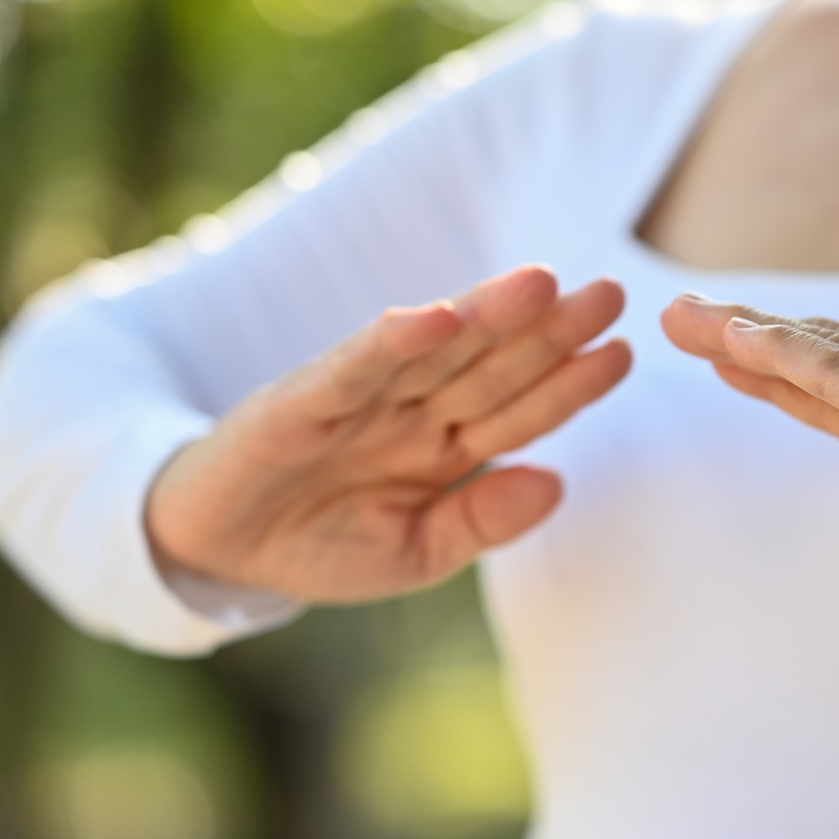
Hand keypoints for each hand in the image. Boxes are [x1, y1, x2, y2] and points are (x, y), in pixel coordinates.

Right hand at [147, 266, 630, 602]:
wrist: (215, 550)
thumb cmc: (317, 545)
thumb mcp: (413, 554)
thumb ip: (480, 522)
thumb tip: (558, 485)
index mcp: (442, 448)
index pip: (518, 410)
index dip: (569, 382)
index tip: (622, 353)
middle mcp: (408, 412)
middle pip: (489, 366)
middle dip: (548, 331)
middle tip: (609, 293)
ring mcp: (357, 402)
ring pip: (433, 354)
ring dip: (484, 318)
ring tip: (540, 285)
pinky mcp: (298, 404)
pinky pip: (351, 371)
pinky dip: (390, 346)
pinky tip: (434, 319)